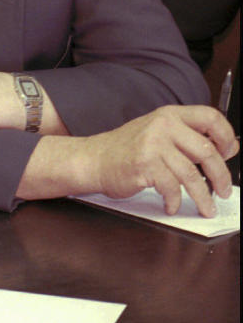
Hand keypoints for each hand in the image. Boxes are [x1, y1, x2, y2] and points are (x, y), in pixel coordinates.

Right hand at [83, 105, 237, 216]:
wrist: (93, 159)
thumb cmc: (126, 150)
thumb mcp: (157, 133)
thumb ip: (186, 138)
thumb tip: (226, 149)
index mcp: (169, 115)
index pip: (210, 117)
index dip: (226, 136)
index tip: (230, 153)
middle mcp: (163, 126)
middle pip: (207, 151)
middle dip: (220, 176)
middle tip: (224, 190)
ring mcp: (153, 144)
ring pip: (192, 175)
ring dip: (203, 197)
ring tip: (206, 207)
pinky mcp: (145, 165)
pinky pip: (172, 188)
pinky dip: (175, 201)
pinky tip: (172, 205)